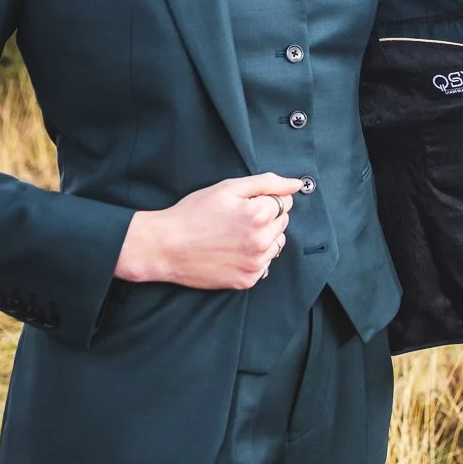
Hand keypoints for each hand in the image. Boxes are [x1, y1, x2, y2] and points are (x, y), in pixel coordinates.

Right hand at [114, 173, 299, 289]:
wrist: (165, 246)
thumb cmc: (193, 213)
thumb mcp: (228, 188)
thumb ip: (268, 183)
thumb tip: (297, 185)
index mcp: (260, 214)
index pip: (284, 202)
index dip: (263, 200)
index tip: (242, 205)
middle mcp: (262, 241)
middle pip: (282, 223)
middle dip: (265, 218)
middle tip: (235, 220)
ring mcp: (255, 263)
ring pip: (276, 244)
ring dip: (262, 239)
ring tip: (233, 236)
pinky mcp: (247, 280)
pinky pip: (263, 265)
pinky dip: (252, 258)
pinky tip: (231, 252)